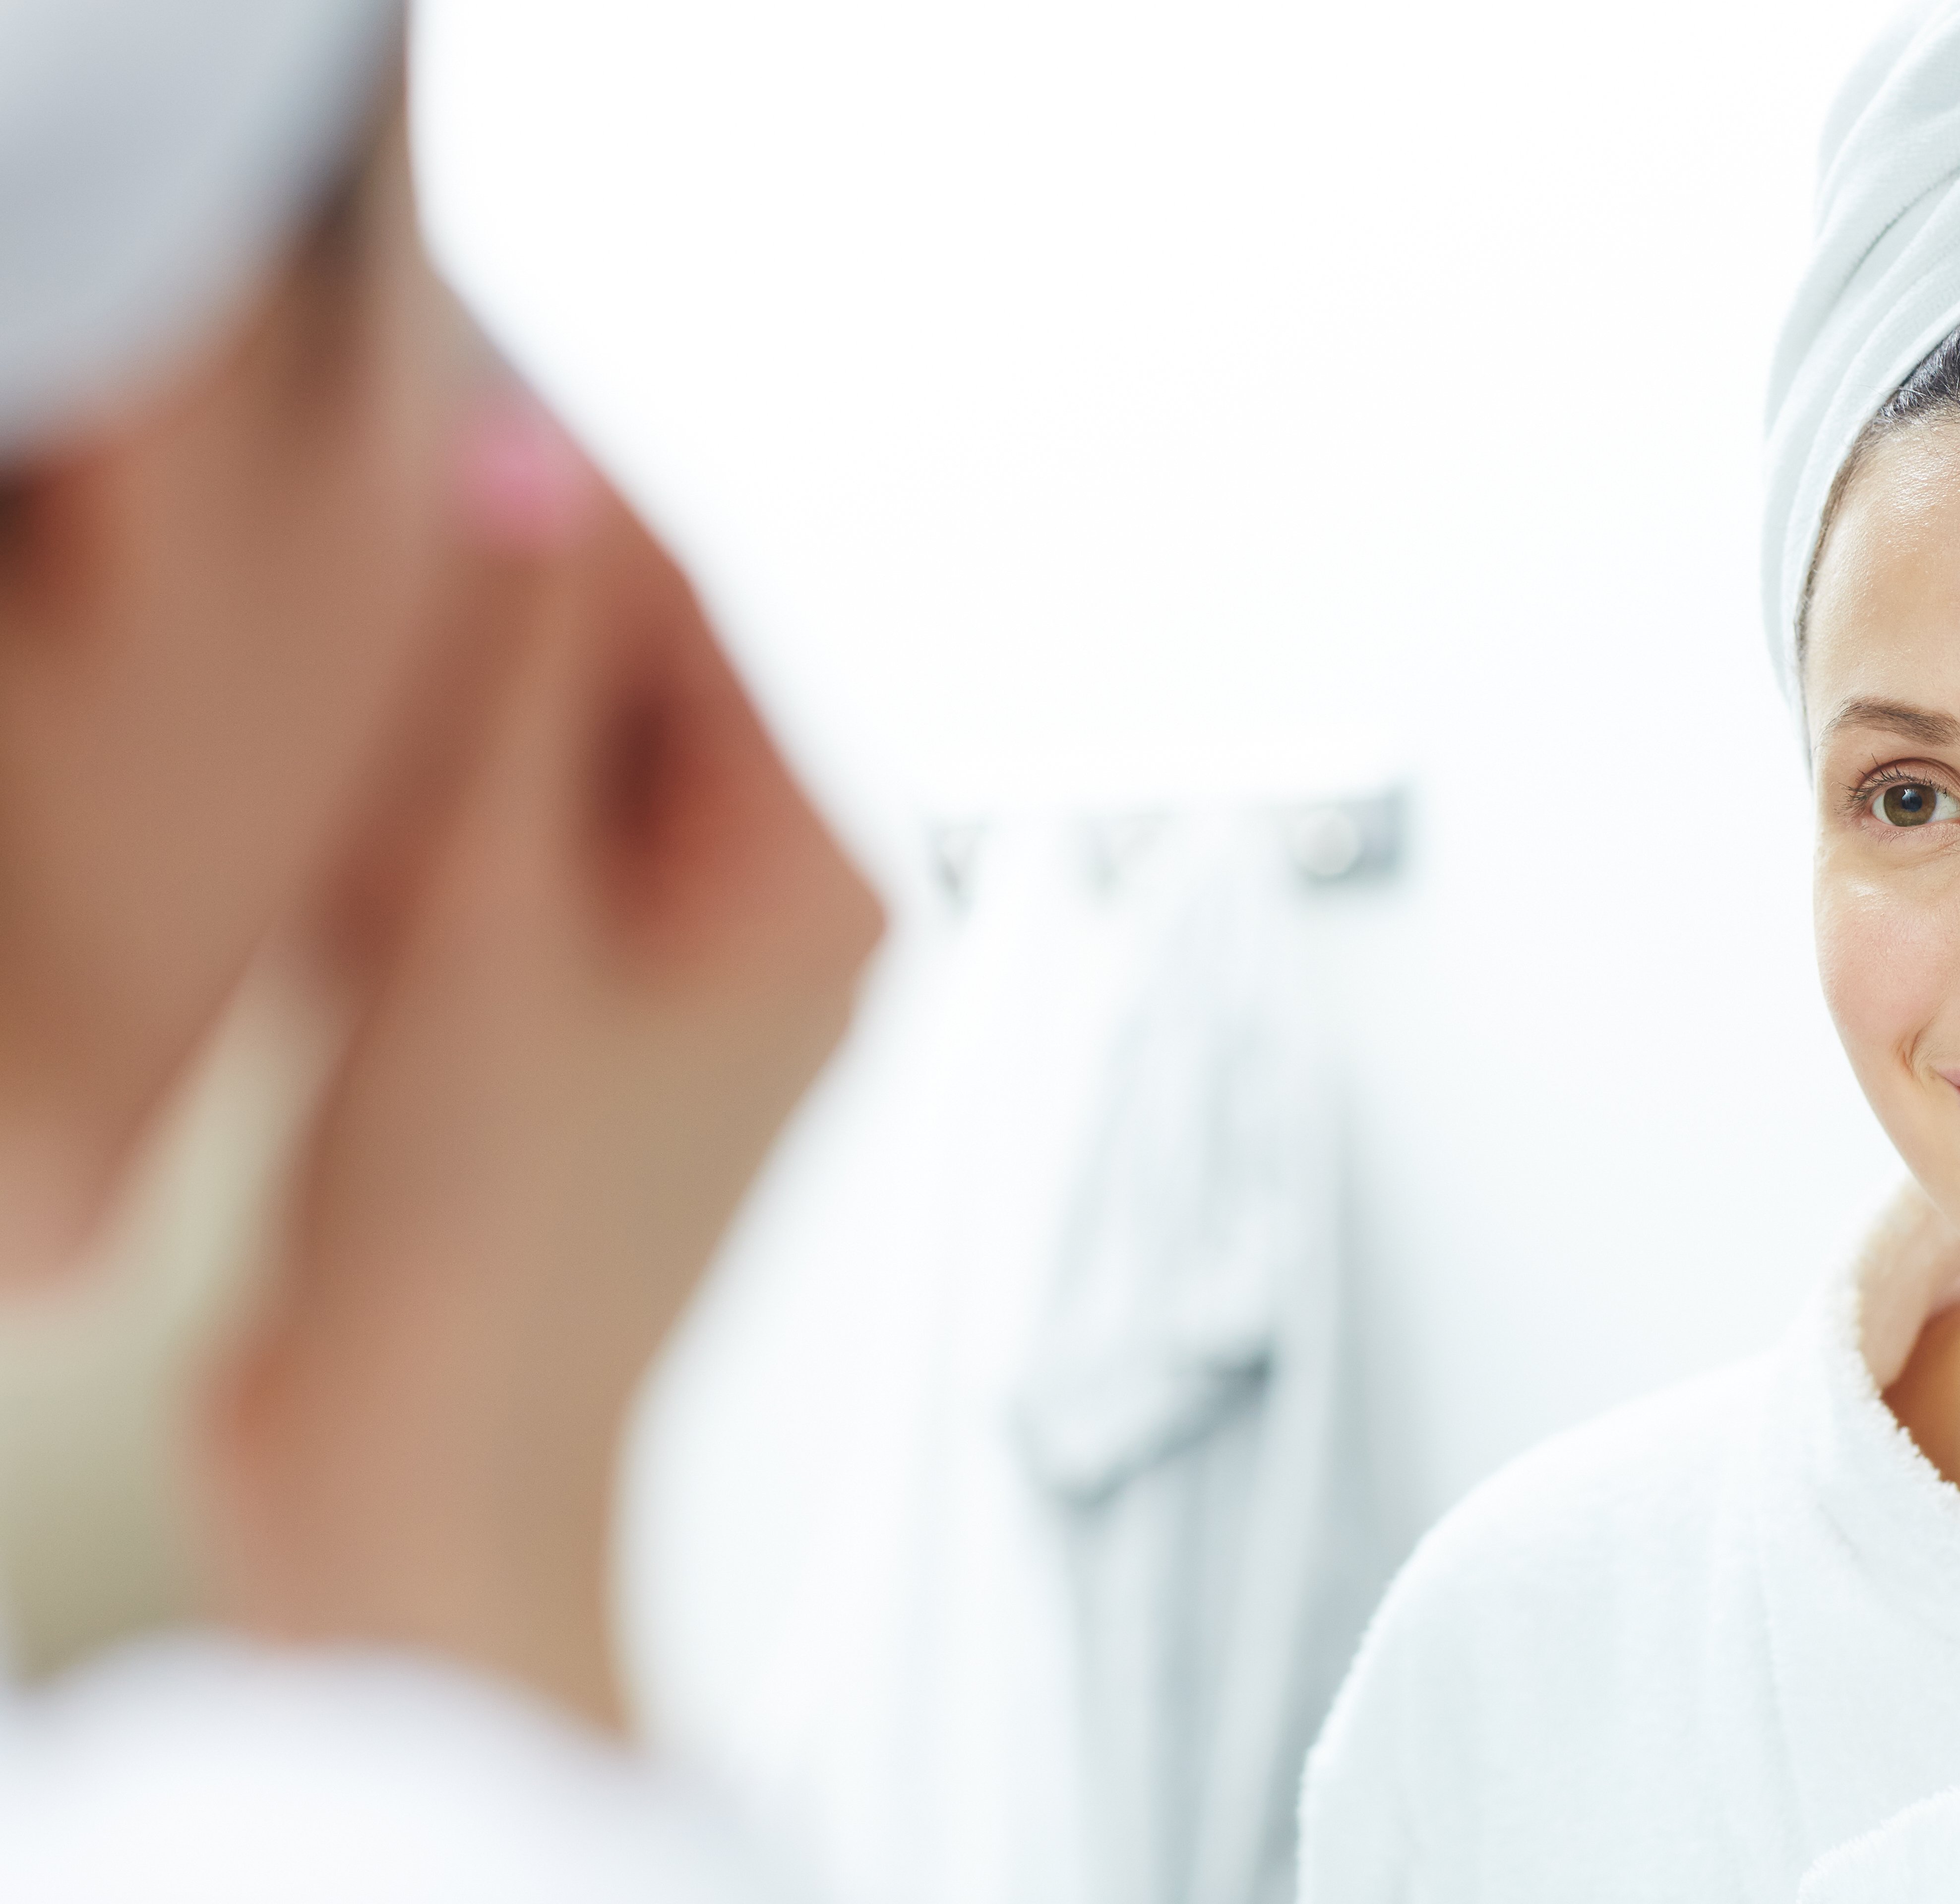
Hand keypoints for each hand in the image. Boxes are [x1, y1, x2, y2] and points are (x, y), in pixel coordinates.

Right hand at [199, 412, 884, 1727]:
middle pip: (628, 685)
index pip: (692, 612)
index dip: (555, 507)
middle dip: (487, 634)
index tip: (433, 416)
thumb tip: (534, 471)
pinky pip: (519, 865)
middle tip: (354, 574)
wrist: (420, 1465)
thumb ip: (510, 680)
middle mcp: (783, 918)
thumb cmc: (474, 1230)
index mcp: (813, 880)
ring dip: (444, 738)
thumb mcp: (475, 906)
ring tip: (347, 746)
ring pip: (557, 771)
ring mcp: (691, 976)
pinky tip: (349, 860)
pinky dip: (432, 836)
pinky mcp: (594, 1025)